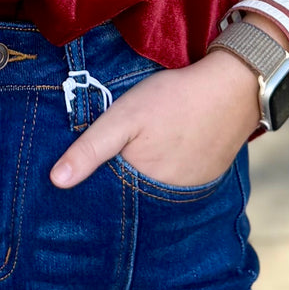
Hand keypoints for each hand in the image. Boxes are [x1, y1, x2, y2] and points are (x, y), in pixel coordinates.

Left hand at [48, 49, 260, 189]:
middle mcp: (169, 202)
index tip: (77, 182)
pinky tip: (160, 153)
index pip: (109, 202)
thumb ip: (90, 149)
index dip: (93, 189)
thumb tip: (55, 182)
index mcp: (144, 190)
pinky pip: (177, 185)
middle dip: (117, 188)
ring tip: (133, 157)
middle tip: (107, 162)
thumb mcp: (124, 117)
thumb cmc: (173, 100)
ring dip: (142, 182)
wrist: (233, 87)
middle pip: (133, 200)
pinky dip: (165, 174)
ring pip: (155, 193)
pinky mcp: (206, 179)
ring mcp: (191, 192)